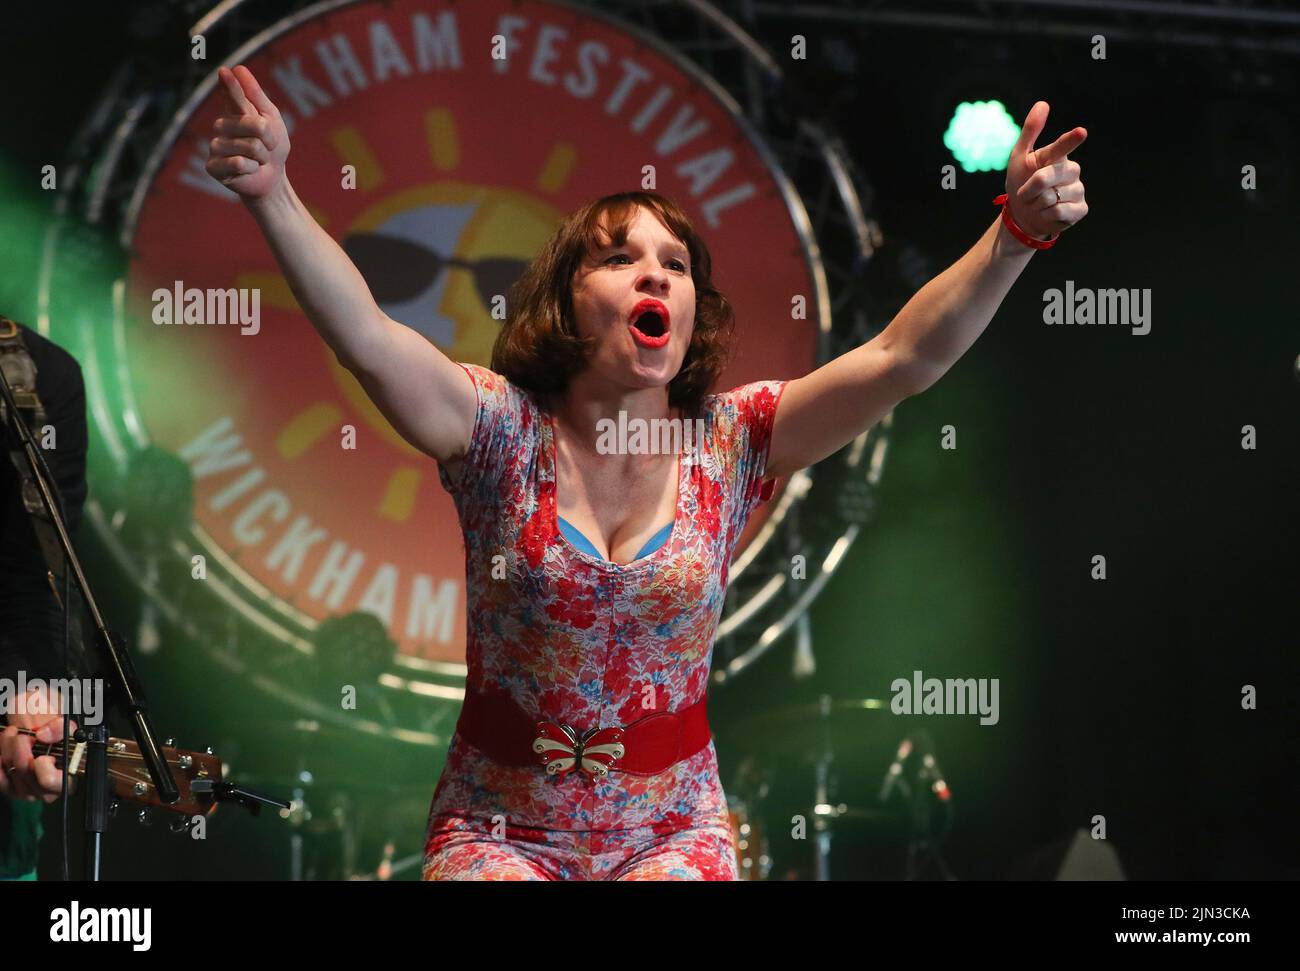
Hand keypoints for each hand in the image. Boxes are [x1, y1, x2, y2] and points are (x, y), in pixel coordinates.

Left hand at [0, 689, 77, 802]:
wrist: (42, 733)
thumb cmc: (57, 733)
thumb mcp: (66, 726)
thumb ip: (60, 728)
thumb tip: (42, 735)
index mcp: (67, 777)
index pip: (52, 781)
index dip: (44, 766)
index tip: (44, 753)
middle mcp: (47, 790)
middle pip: (26, 772)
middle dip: (22, 747)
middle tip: (24, 735)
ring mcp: (28, 791)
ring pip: (11, 769)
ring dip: (9, 746)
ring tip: (14, 733)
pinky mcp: (10, 788)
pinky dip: (0, 757)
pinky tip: (7, 747)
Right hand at [205, 65, 290, 199]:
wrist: (272, 178)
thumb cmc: (271, 147)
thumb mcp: (271, 119)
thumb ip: (256, 95)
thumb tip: (238, 67)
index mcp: (235, 112)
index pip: (232, 94)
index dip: (230, 85)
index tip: (225, 71)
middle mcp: (222, 125)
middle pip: (255, 125)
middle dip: (270, 140)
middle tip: (266, 148)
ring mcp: (215, 145)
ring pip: (249, 146)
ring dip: (261, 156)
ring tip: (257, 160)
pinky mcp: (213, 166)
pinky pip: (239, 163)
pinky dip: (251, 168)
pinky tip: (247, 170)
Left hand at [1005, 101, 1088, 240]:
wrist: (1023, 214)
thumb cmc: (1021, 182)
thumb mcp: (1019, 157)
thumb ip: (1030, 132)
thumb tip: (1042, 103)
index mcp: (1057, 156)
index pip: (1062, 146)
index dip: (1071, 140)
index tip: (1080, 132)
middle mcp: (1072, 170)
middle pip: (1046, 177)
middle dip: (1029, 188)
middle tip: (1026, 193)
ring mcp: (1078, 190)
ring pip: (1051, 198)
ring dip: (1036, 204)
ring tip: (1038, 203)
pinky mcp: (1080, 209)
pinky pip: (1060, 212)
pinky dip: (1047, 215)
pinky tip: (1048, 213)